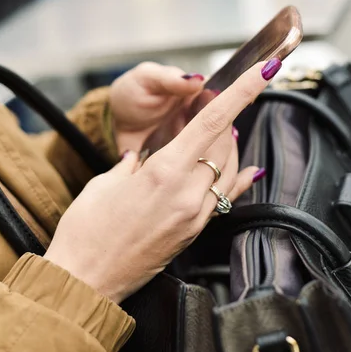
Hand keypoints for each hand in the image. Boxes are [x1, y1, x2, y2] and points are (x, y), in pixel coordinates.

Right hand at [45, 60, 279, 303]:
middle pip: (223, 141)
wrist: (86, 280)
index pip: (213, 121)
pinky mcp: (193, 232)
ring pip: (228, 168)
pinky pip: (224, 197)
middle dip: (228, 115)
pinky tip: (250, 168)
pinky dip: (237, 178)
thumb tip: (144, 158)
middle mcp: (187, 192)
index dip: (243, 91)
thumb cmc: (86, 230)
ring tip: (221, 128)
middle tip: (221, 99)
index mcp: (164, 171)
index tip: (264, 71)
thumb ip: (134, 163)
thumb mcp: (106, 182)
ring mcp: (194, 215)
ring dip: (228, 143)